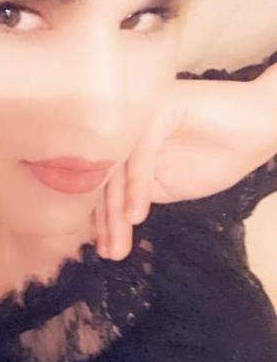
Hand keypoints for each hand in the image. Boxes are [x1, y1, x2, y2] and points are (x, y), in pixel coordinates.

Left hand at [95, 65, 276, 259]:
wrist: (260, 129)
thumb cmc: (218, 155)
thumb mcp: (166, 186)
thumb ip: (133, 196)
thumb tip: (102, 227)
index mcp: (125, 141)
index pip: (103, 180)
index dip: (101, 218)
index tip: (105, 250)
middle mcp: (127, 125)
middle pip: (106, 175)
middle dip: (107, 220)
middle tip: (110, 253)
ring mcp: (141, 114)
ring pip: (118, 167)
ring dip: (117, 210)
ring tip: (119, 244)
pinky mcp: (160, 108)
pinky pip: (140, 153)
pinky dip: (136, 187)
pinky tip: (136, 216)